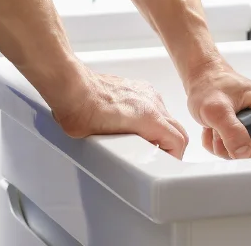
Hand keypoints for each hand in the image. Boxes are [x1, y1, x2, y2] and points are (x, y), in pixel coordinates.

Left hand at [50, 66, 189, 158]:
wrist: (72, 87)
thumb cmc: (82, 114)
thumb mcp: (105, 147)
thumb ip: (127, 153)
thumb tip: (130, 163)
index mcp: (148, 118)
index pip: (178, 140)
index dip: (175, 157)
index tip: (166, 164)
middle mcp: (151, 102)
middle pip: (176, 128)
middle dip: (170, 145)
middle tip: (157, 157)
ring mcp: (145, 91)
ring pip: (165, 115)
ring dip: (161, 129)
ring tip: (144, 142)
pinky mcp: (136, 85)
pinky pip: (153, 104)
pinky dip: (151, 116)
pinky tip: (134, 124)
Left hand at [184, 59, 250, 159]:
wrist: (200, 76)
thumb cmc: (209, 83)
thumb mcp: (217, 108)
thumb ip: (232, 131)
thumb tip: (244, 154)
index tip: (234, 152)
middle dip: (233, 147)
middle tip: (217, 131)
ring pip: (243, 151)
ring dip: (223, 146)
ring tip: (213, 126)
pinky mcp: (242, 129)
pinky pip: (234, 149)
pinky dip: (219, 144)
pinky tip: (212, 128)